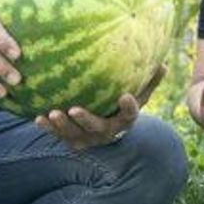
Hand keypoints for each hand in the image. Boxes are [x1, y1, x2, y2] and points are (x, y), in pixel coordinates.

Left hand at [36, 66, 165, 150]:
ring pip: (74, 134)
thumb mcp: (139, 94)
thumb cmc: (122, 105)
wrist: (109, 130)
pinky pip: (59, 136)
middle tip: (73, 109)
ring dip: (62, 126)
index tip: (125, 96)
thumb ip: (149, 81)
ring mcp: (88, 138)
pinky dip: (48, 129)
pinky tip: (39, 118)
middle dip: (85, 120)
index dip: (129, 107)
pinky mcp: (72, 140)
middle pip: (97, 128)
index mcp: (124, 120)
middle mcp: (106, 132)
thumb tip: (164, 63)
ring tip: (51, 114)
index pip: (130, 115)